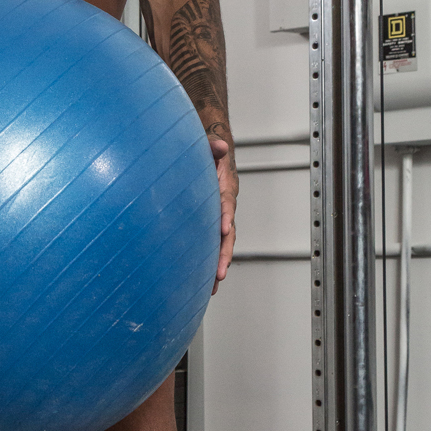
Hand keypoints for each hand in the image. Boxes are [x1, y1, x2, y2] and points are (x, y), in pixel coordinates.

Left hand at [208, 136, 236, 294]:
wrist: (209, 159)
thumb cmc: (207, 155)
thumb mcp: (208, 148)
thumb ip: (212, 147)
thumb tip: (219, 145)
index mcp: (225, 189)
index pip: (226, 204)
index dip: (226, 216)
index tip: (224, 228)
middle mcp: (225, 208)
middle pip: (228, 234)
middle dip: (224, 253)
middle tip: (220, 272)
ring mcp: (218, 219)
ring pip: (221, 245)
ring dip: (218, 264)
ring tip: (213, 286)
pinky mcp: (208, 226)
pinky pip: (210, 246)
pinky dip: (208, 263)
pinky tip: (202, 282)